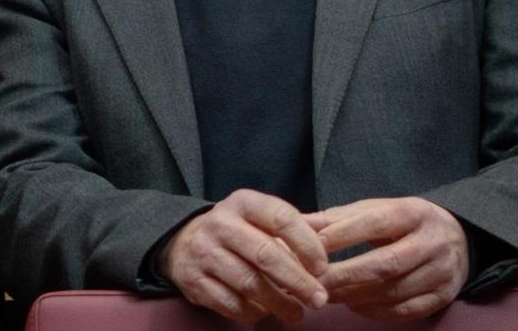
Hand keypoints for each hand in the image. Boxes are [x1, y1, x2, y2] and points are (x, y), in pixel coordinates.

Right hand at [160, 188, 328, 323]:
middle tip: (318, 299)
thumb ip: (296, 225)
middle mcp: (220, 224)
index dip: (307, 244)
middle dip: (298, 281)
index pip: (282, 218)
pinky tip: (266, 313)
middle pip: (266, 255)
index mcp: (242, 202)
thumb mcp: (260, 217)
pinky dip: (253, 313)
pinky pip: (231, 304)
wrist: (183, 241)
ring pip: (249, 284)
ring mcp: (204, 253)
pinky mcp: (194, 281)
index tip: (322, 267)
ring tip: (298, 313)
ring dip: (279, 303)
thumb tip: (334, 233)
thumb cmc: (236, 230)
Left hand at [308, 197, 467, 320]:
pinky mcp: (443, 296)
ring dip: (356, 295)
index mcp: (414, 213)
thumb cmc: (406, 223)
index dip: (345, 234)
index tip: (315, 245)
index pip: (376, 223)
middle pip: (386, 262)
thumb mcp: (379, 209)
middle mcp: (432, 242)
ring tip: (327, 294)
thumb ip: (340, 217)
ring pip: (394, 290)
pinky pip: (405, 310)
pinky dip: (376, 311)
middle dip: (346, 274)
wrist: (459, 239)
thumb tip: (300, 221)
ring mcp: (441, 271)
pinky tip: (353, 305)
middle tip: (314, 281)